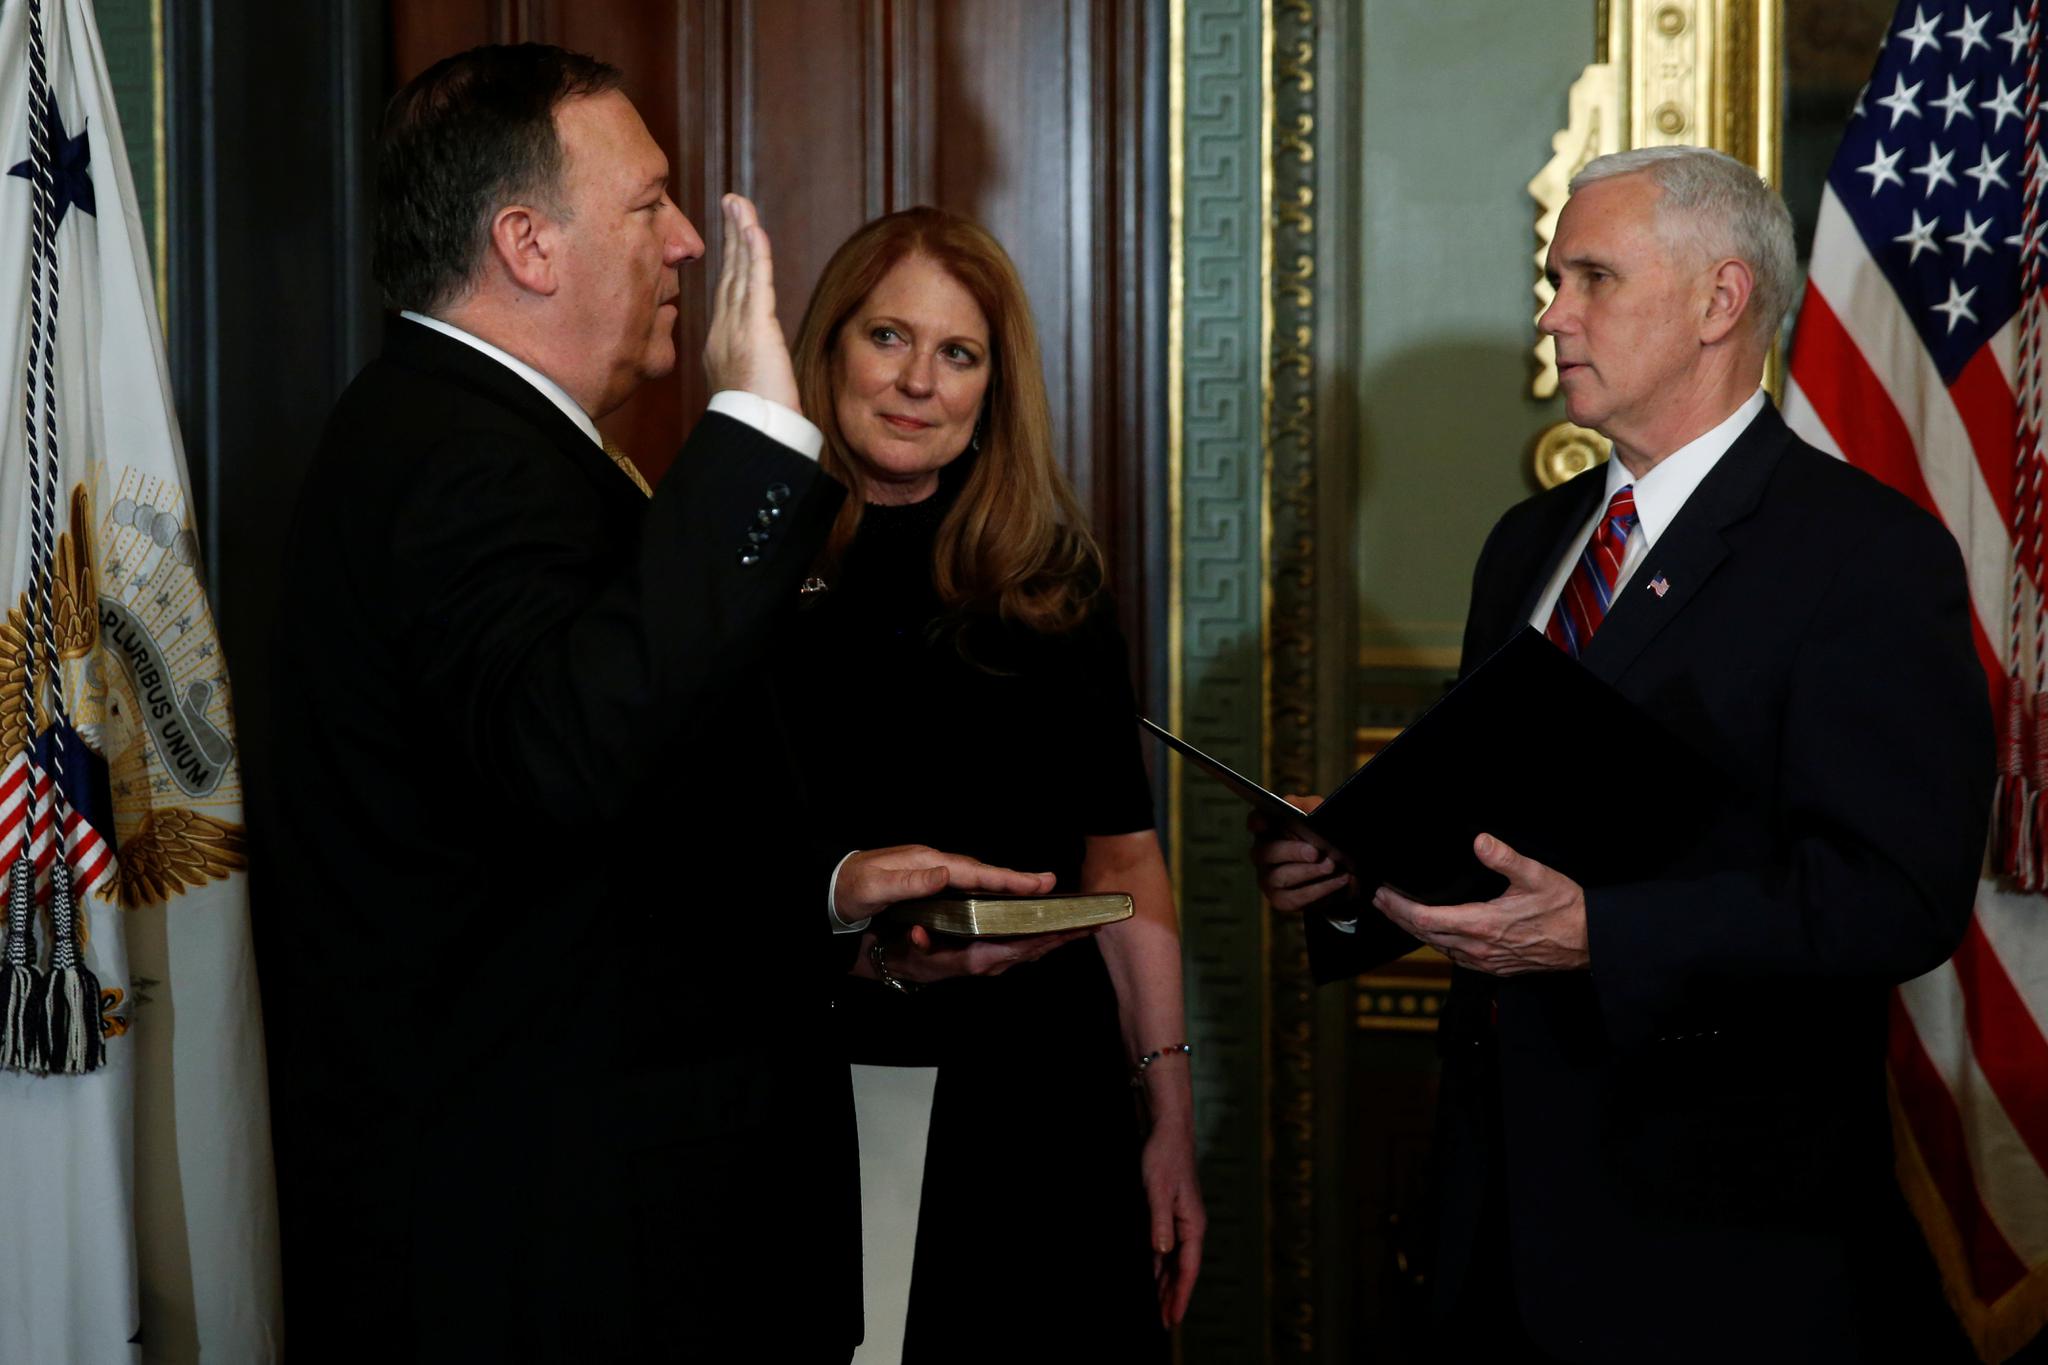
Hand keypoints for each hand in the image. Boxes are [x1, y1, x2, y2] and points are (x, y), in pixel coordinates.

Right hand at [703, 193, 799, 409]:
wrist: (754, 438)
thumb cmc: (758, 425)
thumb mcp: (753, 392)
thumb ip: (757, 371)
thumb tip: (766, 366)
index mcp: (722, 344)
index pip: (728, 293)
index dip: (730, 262)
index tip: (734, 237)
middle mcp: (723, 330)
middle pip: (728, 273)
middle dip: (730, 236)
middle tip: (731, 204)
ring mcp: (736, 327)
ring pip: (738, 269)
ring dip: (739, 232)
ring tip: (737, 202)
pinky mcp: (756, 328)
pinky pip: (755, 279)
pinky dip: (754, 249)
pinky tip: (752, 226)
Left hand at [834, 844, 1054, 920]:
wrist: (830, 888)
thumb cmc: (849, 888)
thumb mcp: (875, 887)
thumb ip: (909, 882)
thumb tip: (946, 874)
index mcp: (927, 863)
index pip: (974, 872)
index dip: (1007, 878)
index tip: (1038, 882)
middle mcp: (934, 865)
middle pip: (984, 874)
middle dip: (1016, 881)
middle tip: (1050, 885)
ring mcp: (932, 874)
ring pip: (978, 880)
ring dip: (1006, 886)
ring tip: (1035, 892)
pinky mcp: (929, 885)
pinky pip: (967, 888)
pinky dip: (988, 892)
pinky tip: (1000, 900)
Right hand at [872, 924, 1095, 983]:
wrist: (907, 966)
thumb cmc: (912, 953)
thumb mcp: (913, 947)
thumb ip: (919, 942)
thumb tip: (919, 934)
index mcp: (978, 958)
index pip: (1020, 945)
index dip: (1047, 936)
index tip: (1071, 926)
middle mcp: (992, 963)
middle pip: (1036, 949)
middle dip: (1064, 937)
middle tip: (1093, 923)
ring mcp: (996, 962)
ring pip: (1035, 951)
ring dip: (1060, 939)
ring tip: (1086, 925)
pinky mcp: (995, 958)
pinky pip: (1027, 949)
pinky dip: (1046, 940)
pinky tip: (1061, 930)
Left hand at [1141, 1111, 1203, 1326]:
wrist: (1167, 1130)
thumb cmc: (1164, 1157)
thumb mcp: (1158, 1190)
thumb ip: (1159, 1223)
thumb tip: (1161, 1253)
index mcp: (1193, 1224)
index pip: (1188, 1269)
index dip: (1179, 1296)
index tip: (1172, 1318)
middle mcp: (1190, 1226)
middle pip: (1182, 1270)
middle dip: (1172, 1297)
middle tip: (1162, 1323)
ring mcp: (1181, 1221)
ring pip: (1172, 1261)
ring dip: (1164, 1284)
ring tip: (1156, 1307)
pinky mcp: (1170, 1213)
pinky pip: (1164, 1247)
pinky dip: (1158, 1265)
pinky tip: (1150, 1275)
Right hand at [1248, 795, 1357, 912]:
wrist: (1345, 872)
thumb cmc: (1326, 838)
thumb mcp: (1321, 816)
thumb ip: (1307, 806)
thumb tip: (1292, 805)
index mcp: (1270, 829)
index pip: (1255, 821)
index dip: (1257, 822)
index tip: (1266, 823)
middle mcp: (1263, 854)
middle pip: (1266, 852)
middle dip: (1292, 851)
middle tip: (1314, 852)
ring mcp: (1268, 879)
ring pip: (1280, 876)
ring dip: (1309, 872)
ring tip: (1331, 866)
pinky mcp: (1281, 900)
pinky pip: (1295, 897)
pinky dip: (1319, 890)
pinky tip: (1338, 881)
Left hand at [1371, 833, 1588, 975]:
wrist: (1590, 942)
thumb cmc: (1566, 909)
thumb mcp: (1536, 876)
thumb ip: (1505, 858)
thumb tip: (1480, 841)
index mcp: (1481, 925)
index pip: (1425, 918)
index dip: (1399, 907)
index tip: (1382, 895)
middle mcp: (1478, 948)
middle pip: (1424, 935)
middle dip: (1398, 917)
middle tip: (1380, 902)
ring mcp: (1486, 961)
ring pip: (1438, 948)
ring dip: (1416, 931)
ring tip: (1400, 915)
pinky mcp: (1496, 967)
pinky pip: (1456, 958)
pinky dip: (1438, 943)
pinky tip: (1435, 935)